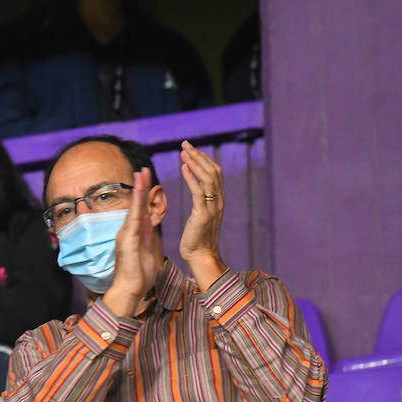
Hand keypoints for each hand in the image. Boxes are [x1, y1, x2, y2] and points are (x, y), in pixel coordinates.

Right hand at [102, 168, 162, 317]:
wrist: (129, 288)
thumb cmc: (139, 274)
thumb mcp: (147, 250)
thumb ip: (149, 236)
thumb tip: (152, 226)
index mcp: (136, 232)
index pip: (142, 209)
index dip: (146, 194)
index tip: (151, 180)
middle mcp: (129, 230)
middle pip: (136, 204)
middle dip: (140, 186)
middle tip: (144, 168)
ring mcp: (126, 233)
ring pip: (134, 207)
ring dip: (137, 189)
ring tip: (141, 173)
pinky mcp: (127, 238)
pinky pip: (133, 218)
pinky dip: (136, 204)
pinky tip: (139, 193)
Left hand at [177, 140, 227, 290]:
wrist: (200, 257)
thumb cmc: (196, 239)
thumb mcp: (200, 215)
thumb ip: (201, 201)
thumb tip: (197, 188)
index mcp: (218, 200)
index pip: (214, 173)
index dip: (203, 159)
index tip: (191, 149)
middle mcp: (219, 201)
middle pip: (213, 171)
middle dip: (198, 155)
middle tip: (185, 144)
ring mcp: (213, 207)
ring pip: (207, 178)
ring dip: (195, 163)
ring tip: (183, 152)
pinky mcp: (203, 215)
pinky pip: (198, 192)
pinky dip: (191, 178)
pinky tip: (182, 168)